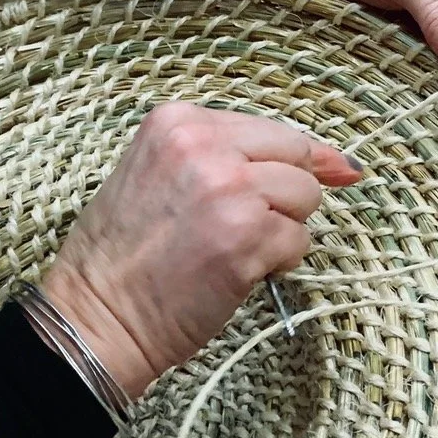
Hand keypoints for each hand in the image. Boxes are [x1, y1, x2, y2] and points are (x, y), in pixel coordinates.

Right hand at [42, 103, 361, 397]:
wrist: (97, 315)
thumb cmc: (127, 254)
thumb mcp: (165, 174)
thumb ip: (233, 157)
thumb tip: (340, 163)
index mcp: (180, 122)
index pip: (272, 129)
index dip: (299, 158)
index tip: (333, 170)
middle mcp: (205, 146)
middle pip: (297, 155)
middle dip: (289, 193)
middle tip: (252, 224)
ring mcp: (229, 189)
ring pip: (306, 197)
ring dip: (285, 228)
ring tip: (236, 247)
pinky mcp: (247, 237)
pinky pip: (300, 241)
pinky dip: (281, 262)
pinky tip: (239, 271)